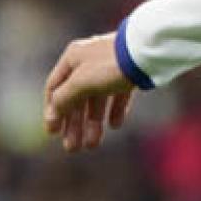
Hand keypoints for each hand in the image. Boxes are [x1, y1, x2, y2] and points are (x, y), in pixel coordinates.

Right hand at [44, 33, 135, 151]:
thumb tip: (52, 115)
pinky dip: (115, 111)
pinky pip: (118, 95)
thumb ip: (64, 99)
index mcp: (73, 58)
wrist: (148, 51)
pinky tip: (115, 126)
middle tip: (72, 148)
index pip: (54, 88)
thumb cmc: (110, 65)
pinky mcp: (129, 73)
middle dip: (74, 124)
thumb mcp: (81, 82)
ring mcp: (110, 67)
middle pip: (76, 98)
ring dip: (93, 123)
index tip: (53, 133)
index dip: (52, 111)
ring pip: (97, 100)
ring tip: (92, 145)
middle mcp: (89, 61)